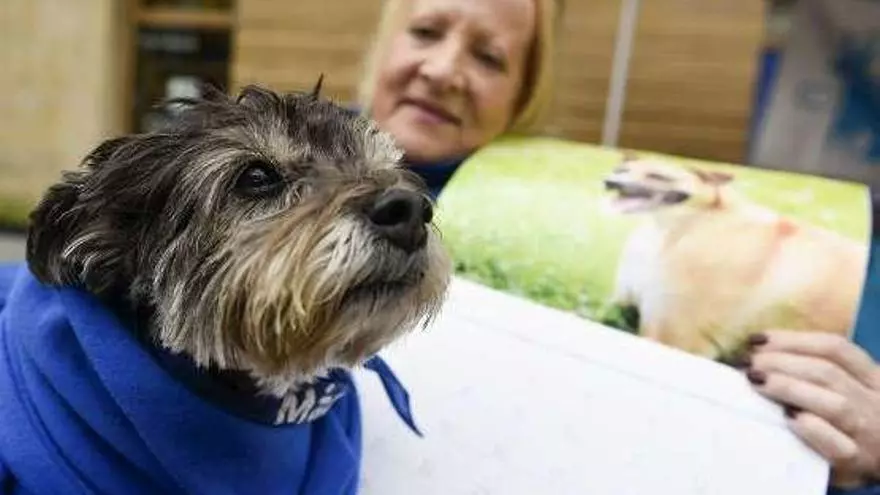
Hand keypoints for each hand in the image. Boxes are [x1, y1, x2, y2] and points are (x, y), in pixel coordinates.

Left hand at [744, 329, 879, 488]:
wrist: (873, 466)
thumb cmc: (844, 423)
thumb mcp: (841, 390)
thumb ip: (811, 371)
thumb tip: (758, 352)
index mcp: (872, 377)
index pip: (836, 348)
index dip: (793, 340)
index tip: (756, 340)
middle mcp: (874, 402)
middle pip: (828, 372)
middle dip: (781, 362)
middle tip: (747, 362)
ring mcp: (867, 432)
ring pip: (834, 404)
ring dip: (790, 388)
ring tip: (757, 381)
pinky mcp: (855, 461)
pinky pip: (834, 442)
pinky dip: (810, 427)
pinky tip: (786, 418)